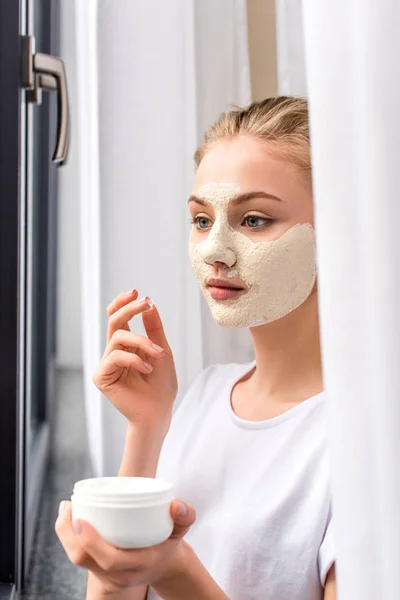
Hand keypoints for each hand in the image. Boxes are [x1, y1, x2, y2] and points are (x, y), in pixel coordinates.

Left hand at [55, 498, 195, 594]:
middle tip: (68, 506)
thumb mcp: (181, 531)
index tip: (81, 519)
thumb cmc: (169, 543)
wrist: (164, 565)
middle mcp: (118, 574)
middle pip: (85, 560)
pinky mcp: (98, 570)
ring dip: (65, 535)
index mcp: (138, 565)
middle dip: (68, 535)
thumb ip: (185, 517)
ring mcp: (106, 575)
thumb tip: (176, 505)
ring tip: (66, 507)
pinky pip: (78, 557)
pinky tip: (68, 518)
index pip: (110, 561)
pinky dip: (68, 538)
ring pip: (77, 559)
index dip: (92, 542)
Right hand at [92, 290, 177, 431]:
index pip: (118, 318)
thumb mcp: (162, 351)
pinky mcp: (101, 377)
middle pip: (113, 321)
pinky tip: (148, 370)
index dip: (123, 303)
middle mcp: (113, 352)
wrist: (158, 412)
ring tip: (159, 354)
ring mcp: (106, 364)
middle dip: (128, 309)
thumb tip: (149, 304)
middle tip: (144, 302)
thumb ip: (154, 329)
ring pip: (118, 337)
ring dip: (142, 342)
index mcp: (125, 345)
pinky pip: (115, 356)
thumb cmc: (161, 385)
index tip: (137, 292)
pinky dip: (135, 359)